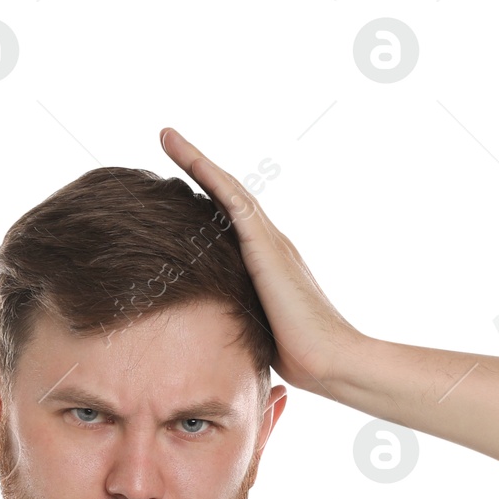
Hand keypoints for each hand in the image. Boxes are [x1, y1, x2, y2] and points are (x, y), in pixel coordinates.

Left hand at [159, 126, 365, 396]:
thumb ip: (239, 320)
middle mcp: (269, 244)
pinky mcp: (267, 248)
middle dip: (196, 166)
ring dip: (197, 160)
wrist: (332, 362)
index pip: (229, 220)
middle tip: (166, 138)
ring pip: (228, 189)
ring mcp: (270, 242)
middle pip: (227, 195)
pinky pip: (235, 202)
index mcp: (266, 263)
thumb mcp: (257, 332)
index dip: (204, 196)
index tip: (176, 180)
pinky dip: (211, 177)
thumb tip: (213, 334)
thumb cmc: (299, 359)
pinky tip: (190, 159)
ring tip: (166, 136)